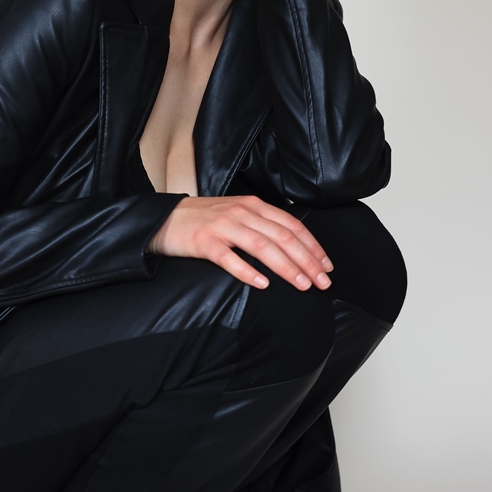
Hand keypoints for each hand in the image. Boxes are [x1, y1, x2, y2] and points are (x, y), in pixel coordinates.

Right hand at [148, 195, 332, 290]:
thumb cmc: (204, 221)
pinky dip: (248, 272)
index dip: (313, 247)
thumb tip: (294, 247)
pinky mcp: (204, 243)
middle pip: (283, 237)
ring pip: (262, 247)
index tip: (327, 267)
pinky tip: (262, 284)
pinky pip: (229, 259)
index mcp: (254, 206)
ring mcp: (223, 227)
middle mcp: (242, 213)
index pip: (292, 226)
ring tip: (301, 285)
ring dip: (286, 267)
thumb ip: (262, 226)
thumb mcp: (238, 215)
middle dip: (307, 261)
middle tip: (322, 282)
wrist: (164, 218)